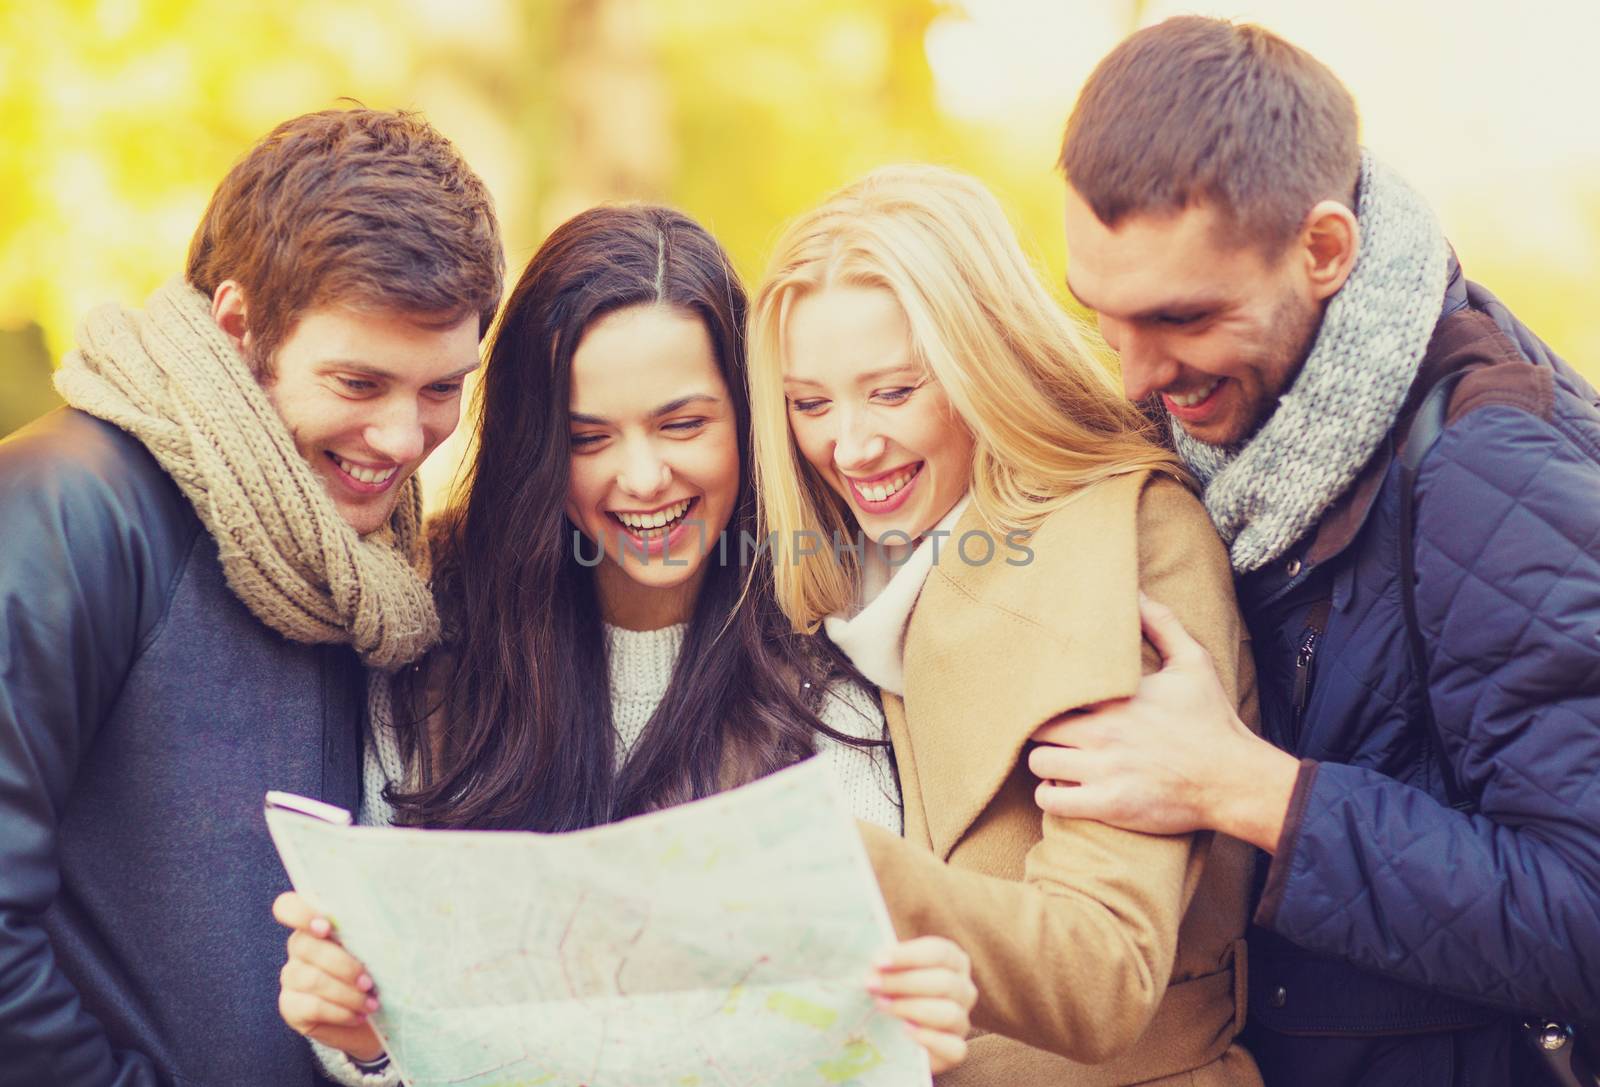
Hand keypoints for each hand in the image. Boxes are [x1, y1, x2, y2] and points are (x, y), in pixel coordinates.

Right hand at [272, 891, 385, 1062]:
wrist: (369, 1015)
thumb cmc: (377, 970)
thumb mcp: (375, 948)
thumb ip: (369, 933)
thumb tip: (383, 928)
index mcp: (317, 923)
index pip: (287, 907)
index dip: (300, 913)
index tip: (326, 927)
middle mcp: (299, 946)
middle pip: (306, 946)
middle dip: (344, 965)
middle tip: (369, 982)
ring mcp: (291, 977)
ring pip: (313, 979)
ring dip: (348, 993)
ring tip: (371, 1003)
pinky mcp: (290, 1007)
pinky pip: (312, 1007)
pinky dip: (341, 1012)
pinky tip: (359, 1016)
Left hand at [867, 936, 975, 1074]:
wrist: (892, 1031)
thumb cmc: (891, 990)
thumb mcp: (889, 970)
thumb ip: (884, 963)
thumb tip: (871, 962)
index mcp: (953, 961)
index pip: (939, 952)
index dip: (909, 956)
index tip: (879, 962)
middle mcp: (963, 989)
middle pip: (944, 981)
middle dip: (904, 982)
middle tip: (872, 985)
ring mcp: (962, 1020)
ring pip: (949, 1013)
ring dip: (912, 1008)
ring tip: (882, 1006)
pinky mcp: (955, 1050)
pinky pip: (954, 1047)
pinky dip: (930, 1039)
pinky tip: (905, 1030)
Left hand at [1027, 593, 1298, 851]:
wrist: (1235, 780)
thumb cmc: (1211, 720)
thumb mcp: (1192, 662)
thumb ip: (1160, 623)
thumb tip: (1134, 591)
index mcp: (1119, 695)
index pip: (1054, 686)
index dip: (1042, 691)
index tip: (1043, 693)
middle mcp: (1107, 731)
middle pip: (1037, 726)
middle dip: (1040, 728)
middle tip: (1052, 730)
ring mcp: (1107, 770)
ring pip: (1039, 762)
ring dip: (1045, 762)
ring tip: (1059, 759)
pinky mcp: (1110, 805)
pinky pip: (1052, 800)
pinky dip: (1051, 795)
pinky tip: (1064, 787)